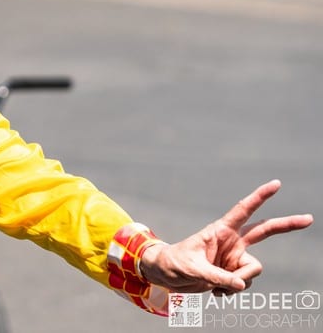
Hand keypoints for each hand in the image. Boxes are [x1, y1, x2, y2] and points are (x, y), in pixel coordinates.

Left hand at [140, 180, 312, 295]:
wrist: (165, 275)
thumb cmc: (174, 264)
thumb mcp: (193, 269)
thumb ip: (217, 277)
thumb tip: (240, 284)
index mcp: (220, 230)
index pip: (243, 210)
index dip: (260, 197)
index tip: (276, 184)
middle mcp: (232, 242)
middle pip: (265, 231)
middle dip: (287, 225)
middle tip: (310, 219)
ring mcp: (234, 257)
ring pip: (253, 270)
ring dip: (238, 282)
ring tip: (215, 285)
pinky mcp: (233, 272)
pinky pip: (244, 284)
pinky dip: (232, 291)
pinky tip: (216, 291)